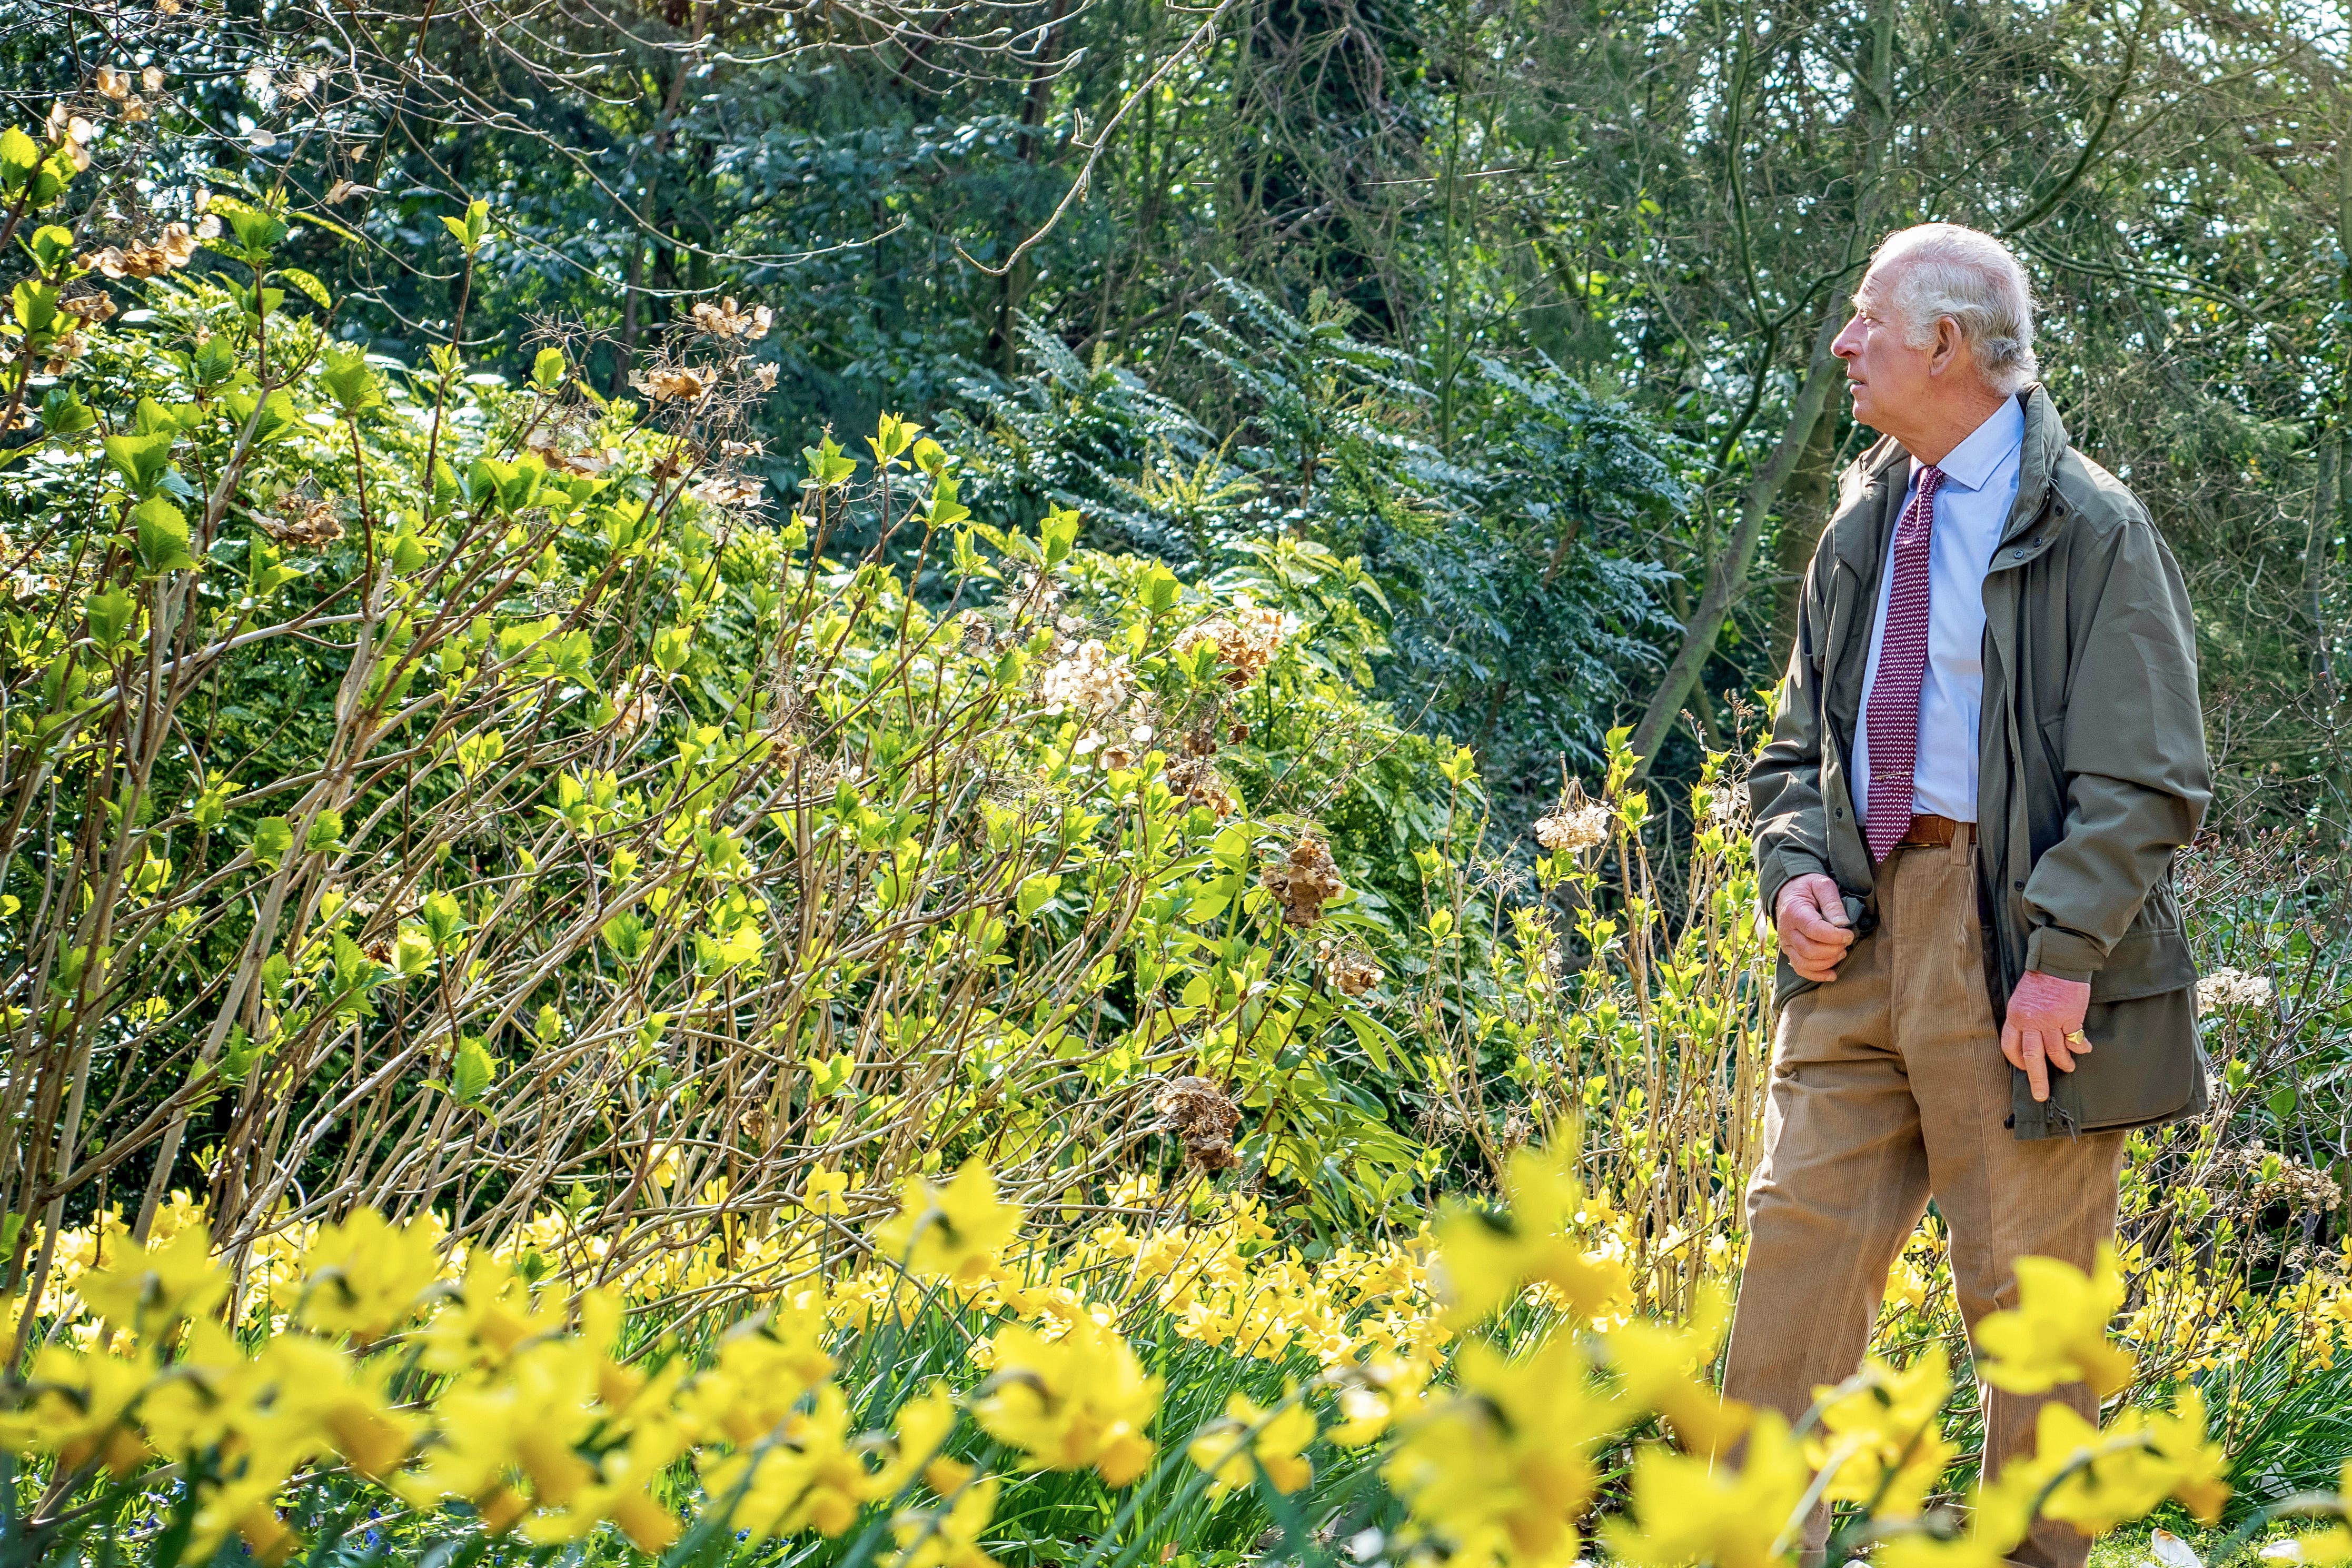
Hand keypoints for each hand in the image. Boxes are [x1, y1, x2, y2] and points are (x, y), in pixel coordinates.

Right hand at [1775, 873, 1855, 982]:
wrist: (1788, 890)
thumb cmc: (1807, 887)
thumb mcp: (1822, 885)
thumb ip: (1832, 903)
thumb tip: (1842, 924)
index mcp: (1795, 912)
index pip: (1814, 930)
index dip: (1835, 936)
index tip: (1849, 934)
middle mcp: (1787, 931)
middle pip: (1810, 950)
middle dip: (1833, 950)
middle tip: (1846, 942)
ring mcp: (1787, 943)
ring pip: (1805, 963)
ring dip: (1828, 962)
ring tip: (1841, 952)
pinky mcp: (1789, 951)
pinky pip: (1800, 969)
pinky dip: (1817, 975)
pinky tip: (1832, 974)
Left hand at [2002, 970, 2091, 1101]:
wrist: (2060, 961)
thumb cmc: (2041, 980)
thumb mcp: (2022, 999)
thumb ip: (2023, 1020)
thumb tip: (2028, 1042)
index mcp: (2015, 1016)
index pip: (2009, 1046)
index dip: (2016, 1061)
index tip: (2024, 1069)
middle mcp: (2030, 1021)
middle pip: (2031, 1056)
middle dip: (2037, 1079)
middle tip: (2041, 1095)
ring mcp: (2051, 1020)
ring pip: (2055, 1052)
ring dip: (2063, 1063)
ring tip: (2068, 1067)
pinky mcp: (2070, 1018)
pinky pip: (2075, 1041)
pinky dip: (2080, 1048)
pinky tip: (2084, 1049)